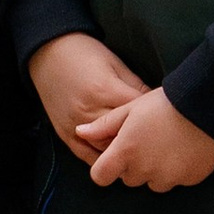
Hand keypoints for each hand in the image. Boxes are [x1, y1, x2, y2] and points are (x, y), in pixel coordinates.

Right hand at [29, 31, 150, 160]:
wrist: (48, 53)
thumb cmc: (85, 55)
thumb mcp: (116, 64)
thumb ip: (135, 87)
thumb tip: (156, 105)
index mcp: (104, 91)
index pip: (137, 114)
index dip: (153, 118)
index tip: (165, 120)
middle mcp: (89, 112)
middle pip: (122, 136)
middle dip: (140, 139)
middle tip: (156, 142)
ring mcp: (75, 126)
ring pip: (106, 151)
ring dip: (122, 153)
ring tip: (140, 154)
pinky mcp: (65, 134)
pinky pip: (87, 156)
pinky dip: (103, 160)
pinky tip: (116, 159)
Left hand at [82, 85, 213, 190]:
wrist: (207, 105)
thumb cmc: (165, 103)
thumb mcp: (130, 109)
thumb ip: (104, 126)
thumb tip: (80, 132)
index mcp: (125, 152)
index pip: (100, 177)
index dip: (105, 167)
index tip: (115, 156)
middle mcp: (144, 170)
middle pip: (128, 178)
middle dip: (133, 164)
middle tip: (147, 140)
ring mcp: (168, 178)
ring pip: (153, 182)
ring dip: (155, 170)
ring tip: (168, 144)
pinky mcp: (189, 180)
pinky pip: (176, 181)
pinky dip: (177, 170)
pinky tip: (184, 148)